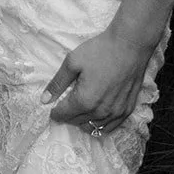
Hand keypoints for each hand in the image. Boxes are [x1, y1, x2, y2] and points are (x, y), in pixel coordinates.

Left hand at [41, 28, 155, 137]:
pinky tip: (95, 116)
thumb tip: (44, 100)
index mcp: (85, 100)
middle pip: (77, 122)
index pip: (64, 115)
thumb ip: (57, 83)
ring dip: (83, 122)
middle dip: (68, 116)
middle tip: (64, 107)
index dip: (55, 112)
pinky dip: (100, 125)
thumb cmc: (100, 51)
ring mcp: (116, 113)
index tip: (52, 109)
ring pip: (93, 127)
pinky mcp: (127, 110)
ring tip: (79, 111)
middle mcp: (101, 112)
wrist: (130, 46)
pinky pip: (110, 127)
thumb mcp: (72, 62)